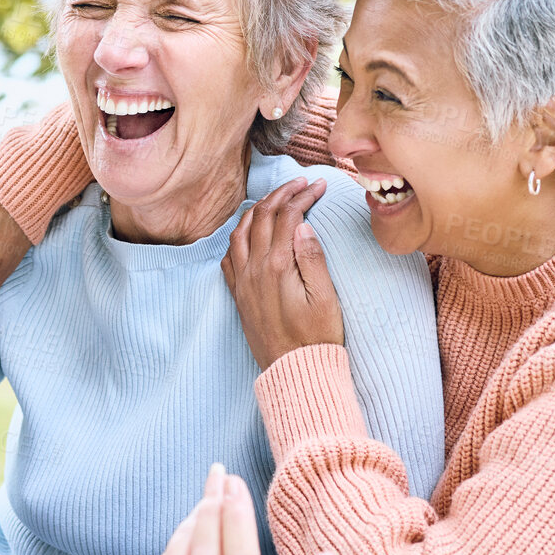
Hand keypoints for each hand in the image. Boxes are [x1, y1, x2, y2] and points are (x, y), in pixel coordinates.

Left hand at [222, 178, 344, 368]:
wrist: (294, 371)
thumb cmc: (317, 337)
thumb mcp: (326, 298)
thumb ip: (313, 258)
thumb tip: (302, 224)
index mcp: (279, 266)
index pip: (288, 216)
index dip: (303, 195)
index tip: (319, 185)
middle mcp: (255, 269)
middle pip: (263, 217)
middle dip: (281, 194)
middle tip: (299, 183)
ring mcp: (243, 281)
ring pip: (241, 232)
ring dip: (257, 210)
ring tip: (274, 200)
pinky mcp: (238, 295)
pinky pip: (229, 256)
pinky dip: (238, 237)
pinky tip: (248, 233)